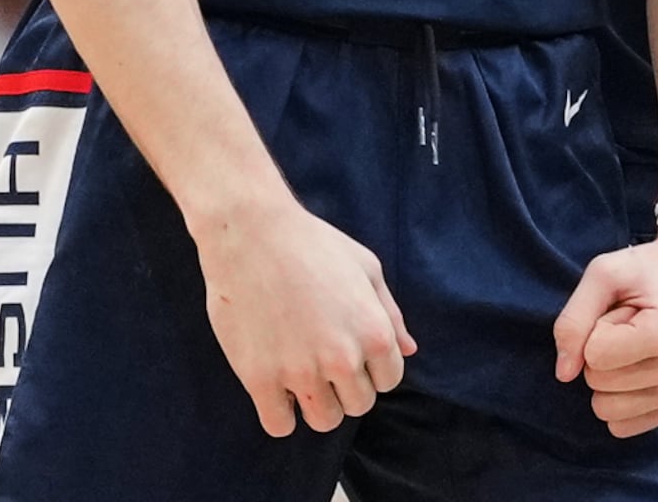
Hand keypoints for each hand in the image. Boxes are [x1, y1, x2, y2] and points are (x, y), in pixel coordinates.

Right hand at [191, 196, 412, 436]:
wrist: (248, 231)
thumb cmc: (310, 242)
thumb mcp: (365, 267)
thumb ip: (390, 313)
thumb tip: (408, 351)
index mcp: (373, 333)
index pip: (388, 381)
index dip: (369, 366)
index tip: (345, 348)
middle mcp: (342, 359)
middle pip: (358, 405)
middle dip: (344, 386)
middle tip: (319, 357)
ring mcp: (300, 371)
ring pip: (324, 421)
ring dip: (315, 403)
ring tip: (298, 373)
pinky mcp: (260, 378)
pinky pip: (279, 426)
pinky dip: (280, 414)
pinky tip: (274, 389)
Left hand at [550, 235, 657, 437]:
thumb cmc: (652, 268)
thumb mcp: (605, 273)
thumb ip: (573, 320)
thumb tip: (563, 374)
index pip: (594, 356)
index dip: (598, 327)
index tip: (626, 308)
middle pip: (599, 385)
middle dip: (604, 352)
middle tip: (633, 324)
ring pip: (608, 411)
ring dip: (613, 375)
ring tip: (640, 343)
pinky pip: (625, 425)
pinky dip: (623, 396)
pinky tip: (647, 364)